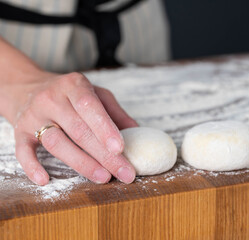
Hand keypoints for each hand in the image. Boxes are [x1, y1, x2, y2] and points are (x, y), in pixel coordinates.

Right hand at [9, 72, 137, 184]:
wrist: (27, 86)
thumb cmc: (69, 93)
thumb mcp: (95, 93)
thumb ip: (115, 112)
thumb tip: (137, 132)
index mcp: (74, 85)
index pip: (90, 106)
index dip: (105, 128)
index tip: (121, 149)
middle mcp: (52, 99)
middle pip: (78, 130)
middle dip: (104, 155)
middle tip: (124, 173)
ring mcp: (34, 115)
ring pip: (56, 143)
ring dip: (81, 163)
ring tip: (104, 177)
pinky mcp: (19, 131)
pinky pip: (23, 151)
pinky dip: (32, 166)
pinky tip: (46, 180)